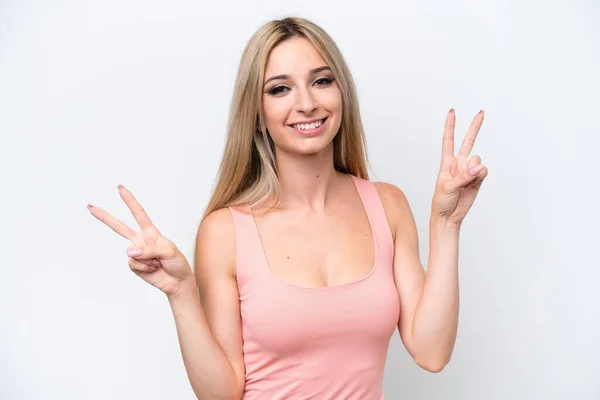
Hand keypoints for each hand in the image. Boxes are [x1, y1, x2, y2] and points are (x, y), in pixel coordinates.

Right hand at [87, 184, 193, 295]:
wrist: (177, 282)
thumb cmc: (177, 263)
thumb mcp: (169, 251)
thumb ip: (150, 249)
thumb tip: (130, 252)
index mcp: (151, 233)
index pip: (139, 214)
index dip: (130, 201)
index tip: (120, 188)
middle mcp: (141, 241)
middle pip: (120, 227)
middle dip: (105, 217)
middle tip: (90, 206)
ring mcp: (136, 254)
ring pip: (132, 252)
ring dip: (148, 259)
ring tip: (158, 263)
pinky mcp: (134, 266)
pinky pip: (133, 263)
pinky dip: (145, 267)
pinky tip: (152, 269)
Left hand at [431, 109, 488, 226]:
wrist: (448, 217)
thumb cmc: (441, 201)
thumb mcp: (447, 187)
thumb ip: (463, 176)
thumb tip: (479, 167)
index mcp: (446, 163)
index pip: (448, 141)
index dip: (450, 126)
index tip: (452, 112)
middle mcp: (459, 164)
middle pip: (468, 142)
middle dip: (474, 127)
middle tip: (481, 112)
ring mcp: (469, 171)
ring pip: (478, 160)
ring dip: (474, 170)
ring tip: (465, 183)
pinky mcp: (478, 179)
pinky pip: (483, 171)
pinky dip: (480, 176)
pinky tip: (473, 184)